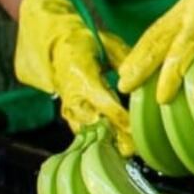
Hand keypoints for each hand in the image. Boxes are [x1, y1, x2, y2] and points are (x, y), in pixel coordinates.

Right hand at [14, 0, 133, 153]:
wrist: (52, 41)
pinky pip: (81, 129)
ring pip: (86, 129)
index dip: (119, 116)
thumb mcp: (107, 43)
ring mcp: (68, 104)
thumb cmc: (84, 41)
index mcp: (82, 75)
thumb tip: (142, 76)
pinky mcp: (68, 110)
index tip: (135, 128)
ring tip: (125, 153)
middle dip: (114, 137)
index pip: (102, 100)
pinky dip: (95, 140)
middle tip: (134, 150)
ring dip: (105, 142)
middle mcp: (72, 93)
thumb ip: (124, 60)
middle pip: (95, 121)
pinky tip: (112, 149)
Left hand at [118, 0, 193, 103]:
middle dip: (141, 65)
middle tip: (125, 85)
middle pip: (159, 39)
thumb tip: (190, 59)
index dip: (140, 53)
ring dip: (167, 77)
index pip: (157, 31)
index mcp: (189, 3)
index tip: (126, 72)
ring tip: (160, 99)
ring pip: (180, 51)